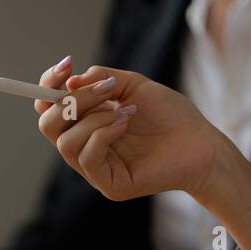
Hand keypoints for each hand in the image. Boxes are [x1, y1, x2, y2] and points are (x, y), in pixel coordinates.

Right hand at [35, 63, 222, 202]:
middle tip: (105, 90)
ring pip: (65, 143)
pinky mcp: (109, 185)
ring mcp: (95, 169)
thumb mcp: (132, 86)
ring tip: (124, 111)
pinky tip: (126, 123)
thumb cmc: (171, 115)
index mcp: (85, 124)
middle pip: (48, 125)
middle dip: (72, 101)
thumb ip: (100, 79)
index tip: (67, 64)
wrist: (202, 143)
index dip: (48, 85)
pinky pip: (87, 157)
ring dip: (93, 117)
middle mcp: (85, 147)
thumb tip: (68, 84)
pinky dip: (103, 133)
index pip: (48, 108)